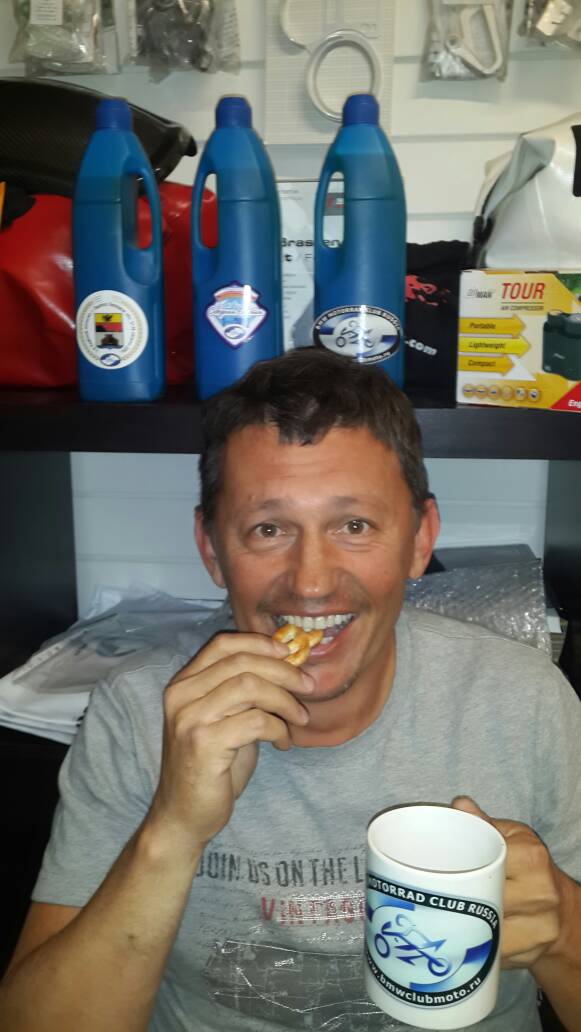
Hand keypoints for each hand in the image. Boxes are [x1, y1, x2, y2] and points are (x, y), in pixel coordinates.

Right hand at [148, 631, 313, 855]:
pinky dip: (279, 729)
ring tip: (299, 719)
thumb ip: (241, 692)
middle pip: (242, 663)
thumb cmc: (211, 766)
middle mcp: (181, 695)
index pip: (222, 644)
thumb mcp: (223, 719)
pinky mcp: (204, 744)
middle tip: (308, 687)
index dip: (260, 643)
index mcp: (183, 684)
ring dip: (284, 701)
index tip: (289, 653)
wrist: (184, 815)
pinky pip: (255, 721)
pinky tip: (283, 744)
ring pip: (250, 687)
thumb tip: (287, 665)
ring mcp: (190, 718)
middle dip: (283, 672)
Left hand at [452, 796, 561, 968]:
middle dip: (457, 898)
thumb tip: (459, 805)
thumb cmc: (529, 868)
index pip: (489, 862)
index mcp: (531, 858)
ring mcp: (538, 929)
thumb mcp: (514, 838)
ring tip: (439, 915)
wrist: (561, 911)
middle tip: (431, 893)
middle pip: (485, 898)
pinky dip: (473, 946)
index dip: (460, 867)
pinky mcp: (530, 954)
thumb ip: (486, 824)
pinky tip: (459, 938)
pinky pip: (491, 952)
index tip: (435, 868)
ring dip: (461, 925)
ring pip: (486, 930)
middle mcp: (540, 894)